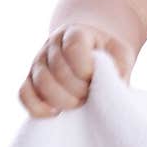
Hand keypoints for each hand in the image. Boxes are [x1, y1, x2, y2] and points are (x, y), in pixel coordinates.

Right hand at [18, 24, 134, 118]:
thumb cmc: (107, 55)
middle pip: (57, 69)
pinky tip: (55, 113)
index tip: (94, 77)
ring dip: (62, 100)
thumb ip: (121, 65)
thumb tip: (116, 85)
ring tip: (80, 103)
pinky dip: (37, 107)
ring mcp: (38, 62)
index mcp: (75, 33)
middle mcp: (52, 45)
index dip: (84, 66)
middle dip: (77, 89)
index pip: (73, 47)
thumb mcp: (121, 53)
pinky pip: (24, 94)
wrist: (88, 51)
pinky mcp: (30, 81)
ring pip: (40, 82)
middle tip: (91, 94)